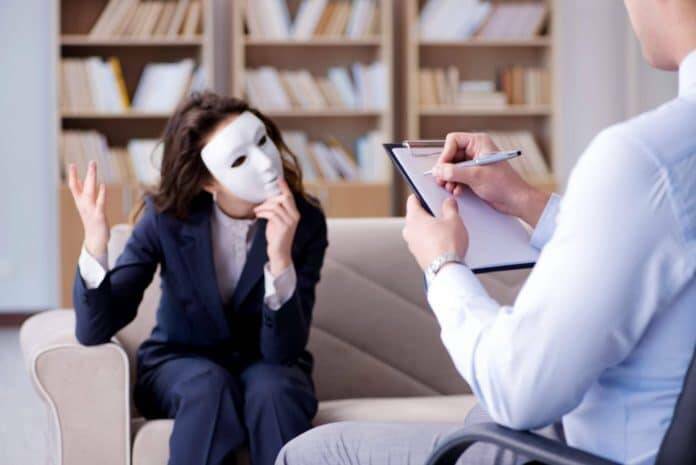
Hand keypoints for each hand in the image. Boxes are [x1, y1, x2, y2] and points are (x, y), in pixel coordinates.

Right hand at [68, 161, 109, 257]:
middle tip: (92, 162)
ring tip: (94, 169)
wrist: (95, 241)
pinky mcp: (99, 216)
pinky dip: (101, 194)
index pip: (75, 187)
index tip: (72, 164)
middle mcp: (84, 205)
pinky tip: (103, 186)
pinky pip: (100, 203)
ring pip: (91, 192)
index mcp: (81, 203)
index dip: (73, 176)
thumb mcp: (86, 207)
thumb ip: (84, 195)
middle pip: (84, 186)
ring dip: (93, 180)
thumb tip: (84, 181)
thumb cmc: (92, 222)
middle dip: (88, 174)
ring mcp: (91, 210)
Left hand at [254, 179, 299, 276]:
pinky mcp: (283, 227)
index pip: (290, 197)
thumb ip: (276, 212)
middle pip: (284, 198)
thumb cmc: (276, 237)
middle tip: (260, 204)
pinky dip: (263, 213)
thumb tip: (267, 202)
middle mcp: (295, 216)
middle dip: (270, 199)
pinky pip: (272, 214)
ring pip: (276, 206)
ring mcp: (290, 222)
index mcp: (295, 214)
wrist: (279, 253)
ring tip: (256, 211)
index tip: (279, 179)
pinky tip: (257, 215)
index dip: (284, 187)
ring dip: (263, 207)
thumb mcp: (277, 222)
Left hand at [402, 195, 467, 270]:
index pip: (412, 199)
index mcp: (413, 217)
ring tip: (445, 229)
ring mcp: (411, 244)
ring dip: (429, 228)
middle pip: (416, 216)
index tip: (430, 194)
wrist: (446, 269)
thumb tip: (448, 201)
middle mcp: (408, 230)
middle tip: (442, 212)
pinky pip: (422, 243)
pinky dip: (430, 240)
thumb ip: (450, 207)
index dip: (422, 195)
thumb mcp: (454, 220)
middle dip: (428, 213)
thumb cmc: (448, 243)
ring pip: (419, 230)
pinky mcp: (417, 256)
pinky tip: (444, 242)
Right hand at [432, 132, 549, 226]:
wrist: (515, 200)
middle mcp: (476, 150)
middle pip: (450, 154)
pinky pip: (457, 175)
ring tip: (451, 187)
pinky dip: (455, 183)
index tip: (442, 168)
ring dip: (449, 178)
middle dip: (446, 169)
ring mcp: (474, 163)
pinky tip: (458, 191)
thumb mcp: (476, 176)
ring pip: (452, 166)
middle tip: (442, 180)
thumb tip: (438, 170)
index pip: (453, 141)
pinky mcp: (474, 174)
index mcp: (479, 142)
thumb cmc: (505, 184)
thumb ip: (454, 172)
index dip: (445, 154)